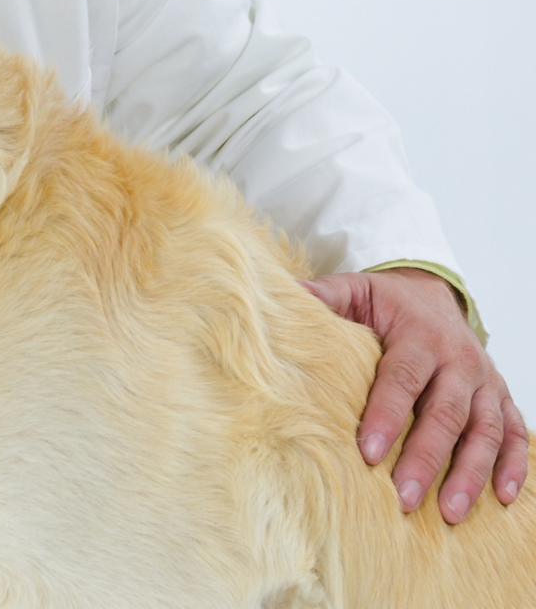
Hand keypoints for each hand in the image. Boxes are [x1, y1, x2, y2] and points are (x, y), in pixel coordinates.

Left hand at [304, 268, 526, 522]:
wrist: (432, 292)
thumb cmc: (387, 301)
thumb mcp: (354, 290)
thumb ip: (324, 296)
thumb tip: (287, 297)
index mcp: (420, 336)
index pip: (403, 378)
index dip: (387, 415)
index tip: (368, 451)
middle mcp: (458, 360)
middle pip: (446, 413)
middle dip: (425, 458)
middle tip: (402, 496)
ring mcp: (484, 381)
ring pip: (485, 430)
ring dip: (469, 472)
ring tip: (448, 511)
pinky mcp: (500, 397)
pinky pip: (515, 432)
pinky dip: (513, 464)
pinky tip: (502, 496)